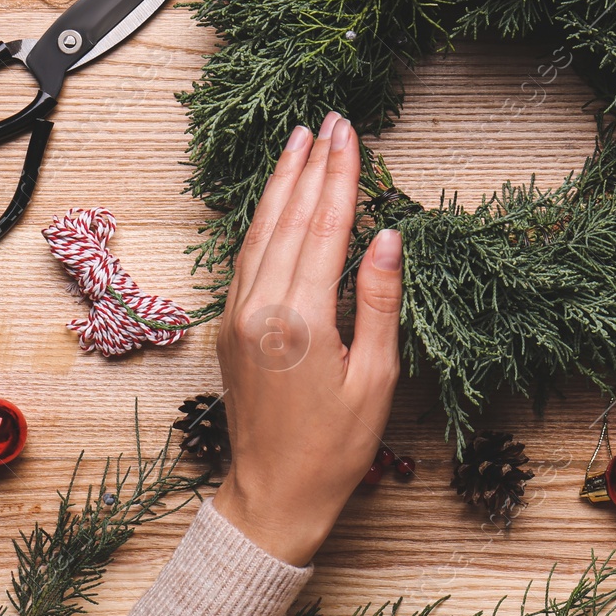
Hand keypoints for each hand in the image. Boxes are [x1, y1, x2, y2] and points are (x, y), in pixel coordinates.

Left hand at [213, 112, 401, 565]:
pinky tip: (274, 199)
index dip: (340, 176)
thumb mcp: (375, 379)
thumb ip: (378, 301)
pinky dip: (262, 220)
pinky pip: (245, 257)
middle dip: (311, 166)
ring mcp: (237, 315)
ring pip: (260, 232)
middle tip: (329, 120)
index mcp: (300, 320)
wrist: (272, 495)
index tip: (349, 133)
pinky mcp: (228, 327)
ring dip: (281, 183)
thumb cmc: (335, 448)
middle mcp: (260, 308)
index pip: (324, 228)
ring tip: (297, 141)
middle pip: (290, 219)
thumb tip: (387, 235)